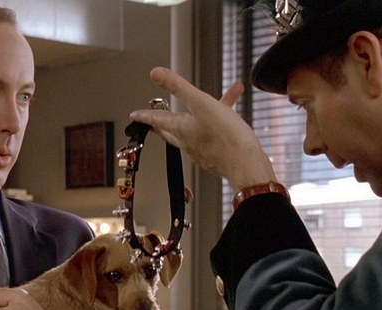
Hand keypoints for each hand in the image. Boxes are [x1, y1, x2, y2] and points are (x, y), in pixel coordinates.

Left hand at [129, 67, 276, 190]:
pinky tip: (233, 119)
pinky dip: (222, 123)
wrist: (247, 164)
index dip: (145, 115)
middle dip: (164, 123)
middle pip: (171, 130)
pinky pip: (215, 134)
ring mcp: (203, 150)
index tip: (135, 116)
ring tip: (223, 100)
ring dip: (204, 114)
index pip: (157, 119)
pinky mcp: (218, 155)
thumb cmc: (226, 136)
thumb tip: (156, 73)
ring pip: (197, 129)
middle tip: (155, 122)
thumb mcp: (201, 103)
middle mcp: (189, 141)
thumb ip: (178, 87)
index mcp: (182, 128)